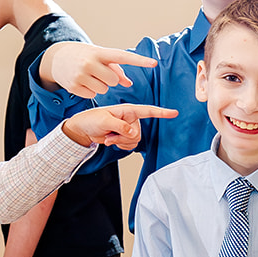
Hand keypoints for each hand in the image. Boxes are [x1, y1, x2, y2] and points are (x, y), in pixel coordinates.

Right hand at [48, 41, 158, 98]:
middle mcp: (89, 63)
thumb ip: (116, 69)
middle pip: (113, 81)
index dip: (139, 61)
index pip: (123, 57)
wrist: (57, 58)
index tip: (154, 63)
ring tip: (91, 77)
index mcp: (99, 53)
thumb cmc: (86, 56)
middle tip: (100, 73)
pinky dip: (91, 91)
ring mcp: (80, 75)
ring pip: (104, 90)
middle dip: (110, 79)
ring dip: (101, 86)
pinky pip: (93, 95)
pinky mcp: (74, 87)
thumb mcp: (100, 57)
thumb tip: (129, 84)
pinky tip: (84, 83)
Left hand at [62, 104, 178, 148]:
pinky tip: (111, 140)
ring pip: (135, 141)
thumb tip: (134, 133)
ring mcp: (128, 129)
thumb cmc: (91, 120)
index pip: (148, 111)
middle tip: (110, 135)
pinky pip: (130, 146)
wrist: (83, 129)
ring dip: (120, 142)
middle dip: (123, 137)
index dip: (162, 112)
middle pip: (138, 133)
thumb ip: (121, 127)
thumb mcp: (104, 121)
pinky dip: (120, 146)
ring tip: (109, 137)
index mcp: (128, 110)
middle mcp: (131, 119)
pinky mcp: (125, 137)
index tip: (174, 113)